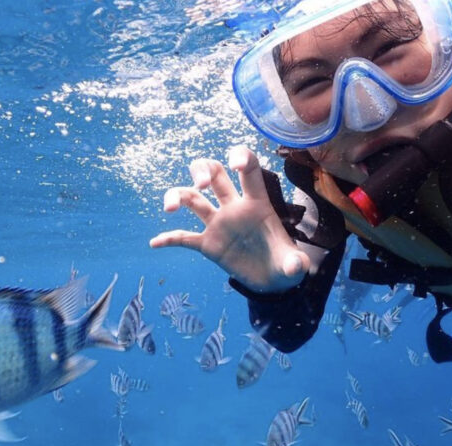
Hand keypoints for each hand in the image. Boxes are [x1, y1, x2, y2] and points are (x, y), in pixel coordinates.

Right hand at [149, 146, 309, 292]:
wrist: (273, 282)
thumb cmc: (284, 263)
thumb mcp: (294, 265)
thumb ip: (295, 264)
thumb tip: (296, 268)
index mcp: (257, 203)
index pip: (250, 170)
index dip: (241, 158)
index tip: (235, 164)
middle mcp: (235, 208)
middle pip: (214, 172)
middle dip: (203, 171)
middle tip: (202, 185)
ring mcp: (219, 224)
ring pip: (192, 198)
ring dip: (177, 196)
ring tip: (170, 208)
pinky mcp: (208, 244)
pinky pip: (183, 238)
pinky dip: (169, 239)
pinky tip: (156, 243)